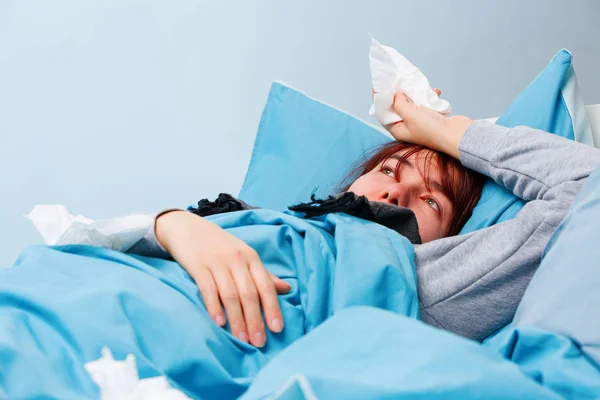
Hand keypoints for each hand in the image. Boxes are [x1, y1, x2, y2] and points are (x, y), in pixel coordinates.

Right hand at [155, 211, 290, 347]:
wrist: (188, 228)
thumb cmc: (220, 246)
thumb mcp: (244, 255)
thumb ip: (263, 274)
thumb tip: (287, 289)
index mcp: (251, 257)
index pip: (265, 285)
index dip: (272, 308)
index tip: (277, 329)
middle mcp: (236, 259)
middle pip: (249, 293)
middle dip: (255, 319)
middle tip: (259, 342)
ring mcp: (217, 262)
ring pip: (230, 294)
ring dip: (237, 319)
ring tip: (242, 339)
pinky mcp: (198, 266)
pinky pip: (208, 289)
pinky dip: (214, 307)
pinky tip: (219, 323)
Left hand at [384, 91, 472, 159]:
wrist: (458, 135)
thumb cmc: (432, 129)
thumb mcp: (410, 114)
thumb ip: (399, 103)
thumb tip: (396, 95)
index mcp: (398, 130)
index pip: (384, 114)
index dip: (380, 100)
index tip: (379, 86)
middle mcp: (407, 127)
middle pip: (397, 108)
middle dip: (398, 94)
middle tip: (397, 80)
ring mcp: (420, 123)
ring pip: (412, 104)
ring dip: (415, 94)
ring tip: (416, 84)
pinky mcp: (432, 118)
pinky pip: (426, 104)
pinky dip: (429, 97)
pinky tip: (435, 92)